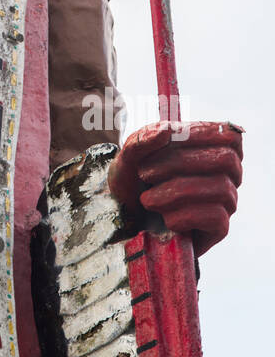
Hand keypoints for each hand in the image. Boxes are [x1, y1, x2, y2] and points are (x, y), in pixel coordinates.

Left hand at [108, 120, 242, 254]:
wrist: (128, 217)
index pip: (228, 134)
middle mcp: (228, 173)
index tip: (167, 140)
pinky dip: (184, 216)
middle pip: (225, 159)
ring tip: (148, 200)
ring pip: (220, 188)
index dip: (201, 134)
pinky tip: (165, 218)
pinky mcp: (221, 226)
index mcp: (213, 147)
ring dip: (175, 193)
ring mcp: (227, 200)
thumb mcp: (131, 156)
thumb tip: (166, 130)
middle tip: (145, 174)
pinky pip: (216, 217)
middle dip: (180, 163)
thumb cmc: (137, 179)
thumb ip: (142, 140)